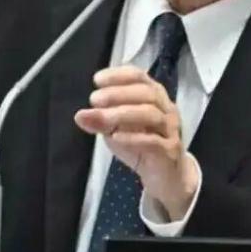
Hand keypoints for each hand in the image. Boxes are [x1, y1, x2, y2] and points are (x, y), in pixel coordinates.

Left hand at [74, 65, 198, 220]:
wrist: (165, 176)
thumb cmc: (141, 145)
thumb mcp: (116, 130)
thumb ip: (101, 121)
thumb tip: (80, 115)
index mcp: (154, 96)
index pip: (139, 76)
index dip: (118, 75)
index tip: (97, 80)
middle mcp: (166, 108)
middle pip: (147, 93)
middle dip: (118, 93)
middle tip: (94, 99)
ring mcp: (170, 129)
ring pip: (151, 114)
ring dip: (122, 114)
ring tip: (102, 117)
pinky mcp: (170, 150)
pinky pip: (154, 141)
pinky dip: (133, 137)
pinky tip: (115, 136)